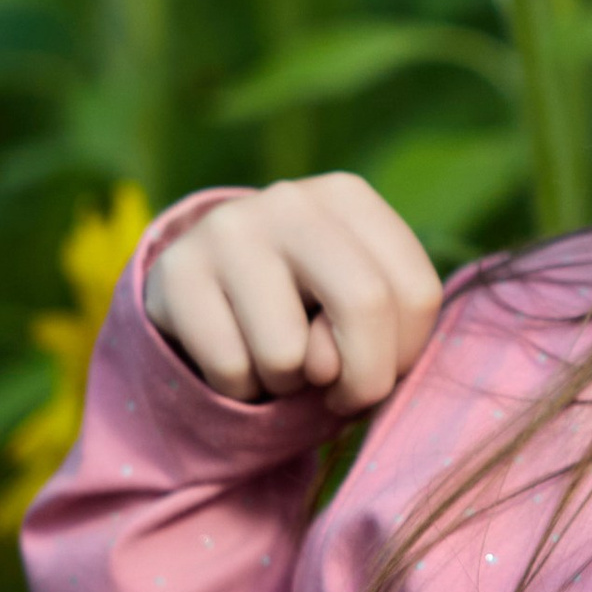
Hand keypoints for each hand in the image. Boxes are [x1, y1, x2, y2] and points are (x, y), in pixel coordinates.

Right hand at [143, 176, 442, 411]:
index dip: (405, 355)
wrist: (203, 291)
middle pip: (363, 305)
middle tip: (337, 394)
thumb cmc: (302, 306)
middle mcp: (290, 201)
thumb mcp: (355, 303)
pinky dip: (240, 389)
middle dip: (361, 380)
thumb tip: (327, 367)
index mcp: (347, 197)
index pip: (416, 293)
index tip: (381, 369)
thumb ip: (376, 328)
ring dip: (287, 385)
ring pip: (287, 353)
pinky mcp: (175, 272)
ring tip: (275, 359)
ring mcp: (227, 230)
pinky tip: (234, 357)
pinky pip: (230, 368)